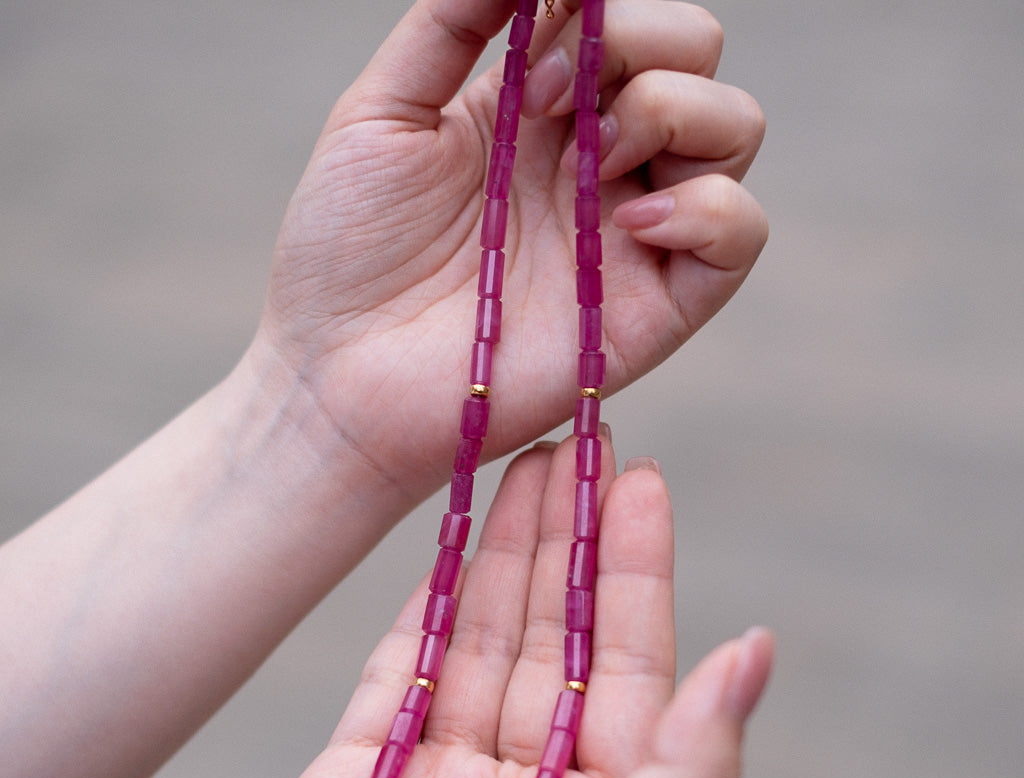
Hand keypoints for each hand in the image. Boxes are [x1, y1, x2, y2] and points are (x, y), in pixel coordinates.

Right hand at [200, 435, 772, 777]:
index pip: (625, 665)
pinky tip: (448, 543)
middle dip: (567, 539)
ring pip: (481, 640)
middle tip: (575, 440)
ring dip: (501, 554)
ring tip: (516, 462)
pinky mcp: (360, 777)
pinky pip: (398, 670)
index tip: (638, 475)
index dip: (632, 567)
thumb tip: (758, 652)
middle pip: (554, 637)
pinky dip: (424, 603)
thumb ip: (691, 772)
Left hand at [252, 0, 766, 503]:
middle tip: (549, 104)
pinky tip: (626, 222)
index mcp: (544, 112)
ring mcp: (633, 235)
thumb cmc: (347, 254)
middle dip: (641, 46)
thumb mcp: (383, 113)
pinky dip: (707, 207)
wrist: (340, 379)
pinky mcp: (656, 309)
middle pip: (698, 59)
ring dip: (673, 111)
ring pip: (735, 129)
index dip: (600, 6)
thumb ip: (454, 20)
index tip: (532, 41)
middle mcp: (602, 165)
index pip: (631, 20)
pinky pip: (741, 235)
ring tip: (588, 159)